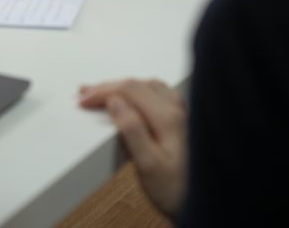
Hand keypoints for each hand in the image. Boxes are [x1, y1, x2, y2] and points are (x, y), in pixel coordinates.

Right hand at [78, 78, 186, 217]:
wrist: (206, 204)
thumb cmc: (177, 190)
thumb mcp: (149, 166)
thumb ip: (132, 131)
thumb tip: (114, 102)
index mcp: (167, 116)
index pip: (128, 89)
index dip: (102, 90)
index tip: (83, 99)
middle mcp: (176, 107)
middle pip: (135, 84)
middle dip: (107, 86)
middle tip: (84, 94)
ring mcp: (180, 111)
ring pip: (145, 85)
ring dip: (120, 87)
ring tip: (100, 93)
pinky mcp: (180, 118)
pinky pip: (154, 92)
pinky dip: (135, 90)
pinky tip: (127, 98)